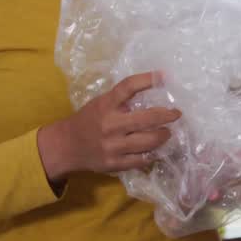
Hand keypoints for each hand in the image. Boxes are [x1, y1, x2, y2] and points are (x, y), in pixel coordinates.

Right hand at [37, 72, 180, 183]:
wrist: (64, 147)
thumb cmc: (88, 121)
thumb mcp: (101, 103)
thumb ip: (122, 100)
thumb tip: (155, 91)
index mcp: (105, 105)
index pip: (128, 87)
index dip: (148, 80)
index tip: (165, 76)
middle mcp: (110, 125)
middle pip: (146, 118)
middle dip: (167, 115)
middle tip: (176, 113)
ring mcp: (112, 146)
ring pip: (148, 141)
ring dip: (163, 136)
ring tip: (168, 132)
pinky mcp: (114, 164)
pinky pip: (141, 160)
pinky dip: (152, 154)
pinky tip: (156, 150)